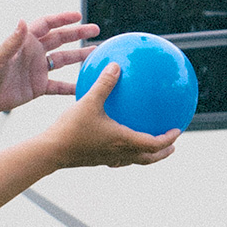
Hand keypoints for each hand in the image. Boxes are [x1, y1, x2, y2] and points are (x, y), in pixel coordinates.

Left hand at [0, 13, 98, 115]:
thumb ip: (13, 40)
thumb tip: (22, 21)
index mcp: (25, 41)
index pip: (47, 25)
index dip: (62, 19)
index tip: (78, 16)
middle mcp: (33, 53)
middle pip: (60, 39)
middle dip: (77, 33)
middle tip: (95, 30)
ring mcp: (37, 69)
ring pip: (63, 60)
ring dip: (79, 56)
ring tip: (96, 53)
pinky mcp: (39, 86)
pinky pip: (59, 85)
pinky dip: (72, 86)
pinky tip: (86, 86)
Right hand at [47, 65, 177, 169]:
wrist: (49, 152)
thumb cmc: (70, 128)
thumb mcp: (88, 102)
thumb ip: (104, 84)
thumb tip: (117, 65)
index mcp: (124, 141)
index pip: (154, 143)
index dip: (168, 139)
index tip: (178, 130)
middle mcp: (119, 154)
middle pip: (148, 158)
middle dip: (162, 152)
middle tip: (172, 146)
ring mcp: (107, 159)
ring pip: (133, 160)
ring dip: (145, 155)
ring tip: (149, 147)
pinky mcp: (96, 160)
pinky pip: (117, 158)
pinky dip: (125, 152)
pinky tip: (116, 141)